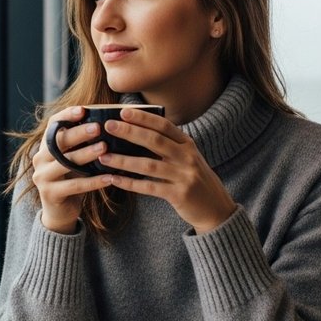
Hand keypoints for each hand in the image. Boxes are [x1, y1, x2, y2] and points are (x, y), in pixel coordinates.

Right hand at [32, 106, 114, 233]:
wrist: (59, 212)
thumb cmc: (72, 180)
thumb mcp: (74, 160)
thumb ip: (82, 145)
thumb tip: (107, 125)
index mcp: (45, 147)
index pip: (53, 125)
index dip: (67, 115)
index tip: (84, 110)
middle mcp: (39, 159)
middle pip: (59, 142)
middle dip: (79, 133)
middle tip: (98, 127)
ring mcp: (42, 177)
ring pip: (66, 162)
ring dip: (86, 154)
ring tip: (104, 147)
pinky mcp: (50, 193)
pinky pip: (75, 185)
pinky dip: (93, 181)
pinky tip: (109, 178)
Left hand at [99, 108, 235, 233]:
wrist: (216, 209)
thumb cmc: (195, 180)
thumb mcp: (187, 158)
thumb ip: (168, 146)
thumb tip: (135, 133)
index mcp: (188, 144)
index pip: (164, 126)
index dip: (144, 118)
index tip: (124, 111)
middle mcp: (187, 157)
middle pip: (154, 141)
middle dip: (130, 132)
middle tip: (108, 126)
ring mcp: (184, 176)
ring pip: (148, 165)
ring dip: (123, 160)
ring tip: (103, 157)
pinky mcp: (179, 195)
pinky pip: (149, 187)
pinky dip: (129, 183)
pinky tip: (114, 179)